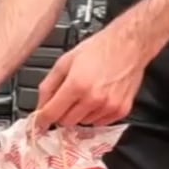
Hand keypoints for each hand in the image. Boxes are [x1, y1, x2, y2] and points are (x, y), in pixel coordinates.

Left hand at [33, 28, 152, 129]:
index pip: (52, 113)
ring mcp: (108, 106)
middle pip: (66, 122)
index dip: (42, 120)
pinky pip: (100, 123)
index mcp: (77, 84)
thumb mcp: (66, 61)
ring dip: (80, 114)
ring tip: (86, 94)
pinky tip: (98, 98)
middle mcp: (93, 98)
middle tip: (66, 100)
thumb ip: (49, 85)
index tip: (39, 123)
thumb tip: (40, 104)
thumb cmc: (100, 49)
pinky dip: (95, 115)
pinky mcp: (121, 110)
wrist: (129, 45)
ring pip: (83, 123)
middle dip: (62, 113)